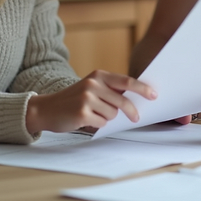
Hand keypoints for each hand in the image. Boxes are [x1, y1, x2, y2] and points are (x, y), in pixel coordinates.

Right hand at [25, 70, 156, 134]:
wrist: (46, 109)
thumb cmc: (72, 100)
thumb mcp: (90, 88)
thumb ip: (109, 90)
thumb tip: (135, 98)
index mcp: (98, 75)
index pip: (126, 81)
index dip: (142, 88)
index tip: (154, 95)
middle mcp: (93, 84)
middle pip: (123, 101)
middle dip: (131, 111)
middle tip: (136, 118)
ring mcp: (87, 98)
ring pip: (113, 114)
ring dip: (106, 118)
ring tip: (93, 114)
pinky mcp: (82, 113)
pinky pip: (102, 123)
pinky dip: (97, 125)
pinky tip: (85, 120)